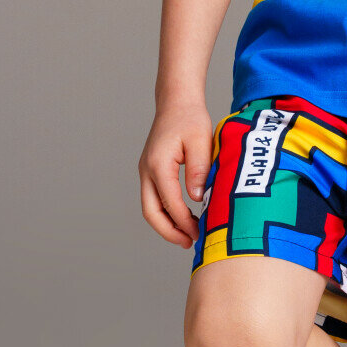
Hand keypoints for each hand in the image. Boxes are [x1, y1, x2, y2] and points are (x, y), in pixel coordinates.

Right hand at [139, 99, 213, 245]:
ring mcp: (146, 172)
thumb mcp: (201, 141)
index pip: (169, 202)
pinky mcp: (151, 172)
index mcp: (158, 164)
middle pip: (151, 212)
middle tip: (189, 243)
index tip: (198, 233)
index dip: (183, 221)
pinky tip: (185, 219)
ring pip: (150, 208)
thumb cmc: (191, 119)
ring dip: (167, 225)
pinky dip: (166, 213)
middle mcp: (147, 170)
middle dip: (169, 231)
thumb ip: (199, 169)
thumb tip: (197, 198)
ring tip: (188, 236)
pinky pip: (154, 199)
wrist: (177, 103)